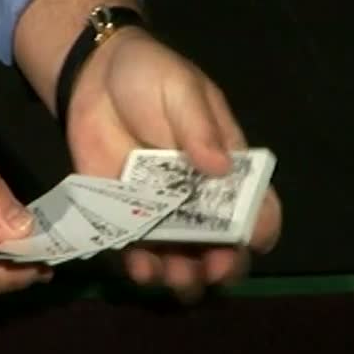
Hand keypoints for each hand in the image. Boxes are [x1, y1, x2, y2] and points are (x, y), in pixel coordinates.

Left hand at [65, 27, 281, 301]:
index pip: (255, 203)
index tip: (251, 242)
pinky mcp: (122, 211)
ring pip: (180, 254)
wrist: (94, 77)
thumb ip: (199, 127)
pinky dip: (139, 265)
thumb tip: (220, 166)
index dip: (259, 226)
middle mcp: (195, 194)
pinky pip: (135, 247)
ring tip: (175, 277)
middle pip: (220, 241)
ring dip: (183, 275)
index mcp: (223, 164)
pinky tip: (139, 268)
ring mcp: (158, 207)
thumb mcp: (181, 90)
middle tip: (211, 270)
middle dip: (221, 263)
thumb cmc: (149, 75)